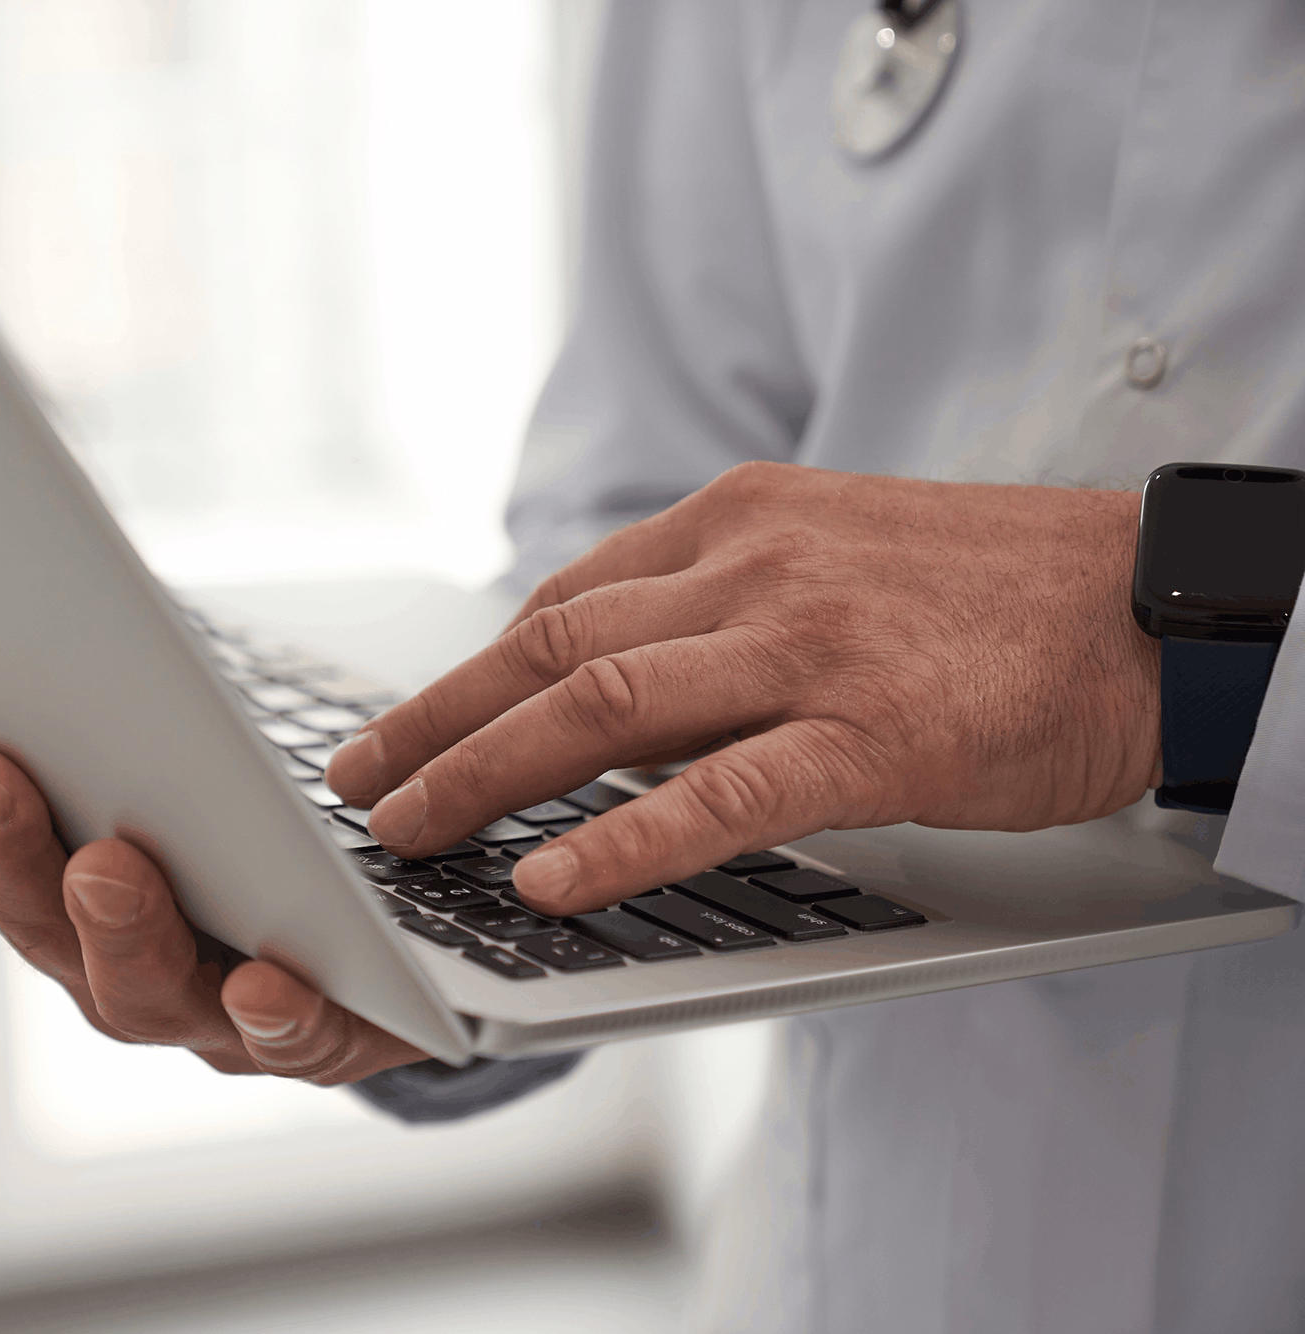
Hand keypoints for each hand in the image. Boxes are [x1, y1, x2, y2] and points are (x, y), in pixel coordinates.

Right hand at [0, 751, 424, 1082]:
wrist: (398, 960)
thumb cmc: (238, 874)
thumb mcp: (126, 818)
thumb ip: (6, 816)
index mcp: (77, 918)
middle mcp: (134, 980)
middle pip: (57, 940)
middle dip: (17, 860)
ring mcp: (222, 1020)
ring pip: (156, 998)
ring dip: (124, 935)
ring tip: (107, 867)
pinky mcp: (326, 1038)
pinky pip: (296, 1044)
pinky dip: (275, 1019)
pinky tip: (266, 983)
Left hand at [324, 463, 1160, 915]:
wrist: (1154, 600)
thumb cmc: (993, 592)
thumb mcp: (831, 555)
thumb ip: (717, 601)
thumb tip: (605, 668)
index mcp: (737, 517)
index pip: (565, 599)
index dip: (470, 673)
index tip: (405, 724)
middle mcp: (753, 564)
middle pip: (552, 645)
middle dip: (436, 720)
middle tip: (358, 782)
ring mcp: (809, 644)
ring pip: (601, 705)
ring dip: (483, 773)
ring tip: (408, 831)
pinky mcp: (873, 733)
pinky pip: (717, 793)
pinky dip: (619, 841)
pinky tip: (548, 880)